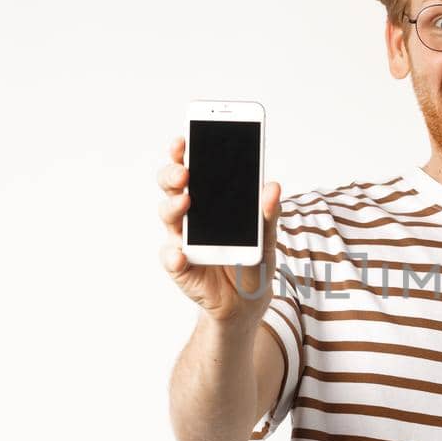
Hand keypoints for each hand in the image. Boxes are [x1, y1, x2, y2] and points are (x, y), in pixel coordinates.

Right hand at [157, 135, 282, 326]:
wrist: (247, 302)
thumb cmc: (253, 261)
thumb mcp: (267, 238)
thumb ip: (268, 214)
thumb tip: (273, 186)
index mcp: (211, 200)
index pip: (194, 169)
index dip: (185, 152)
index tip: (184, 138)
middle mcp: (191, 216)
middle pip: (173, 187)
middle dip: (174, 174)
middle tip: (185, 171)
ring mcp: (182, 240)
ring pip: (168, 216)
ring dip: (173, 206)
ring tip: (185, 201)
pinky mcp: (181, 267)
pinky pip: (171, 258)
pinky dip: (174, 255)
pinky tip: (180, 253)